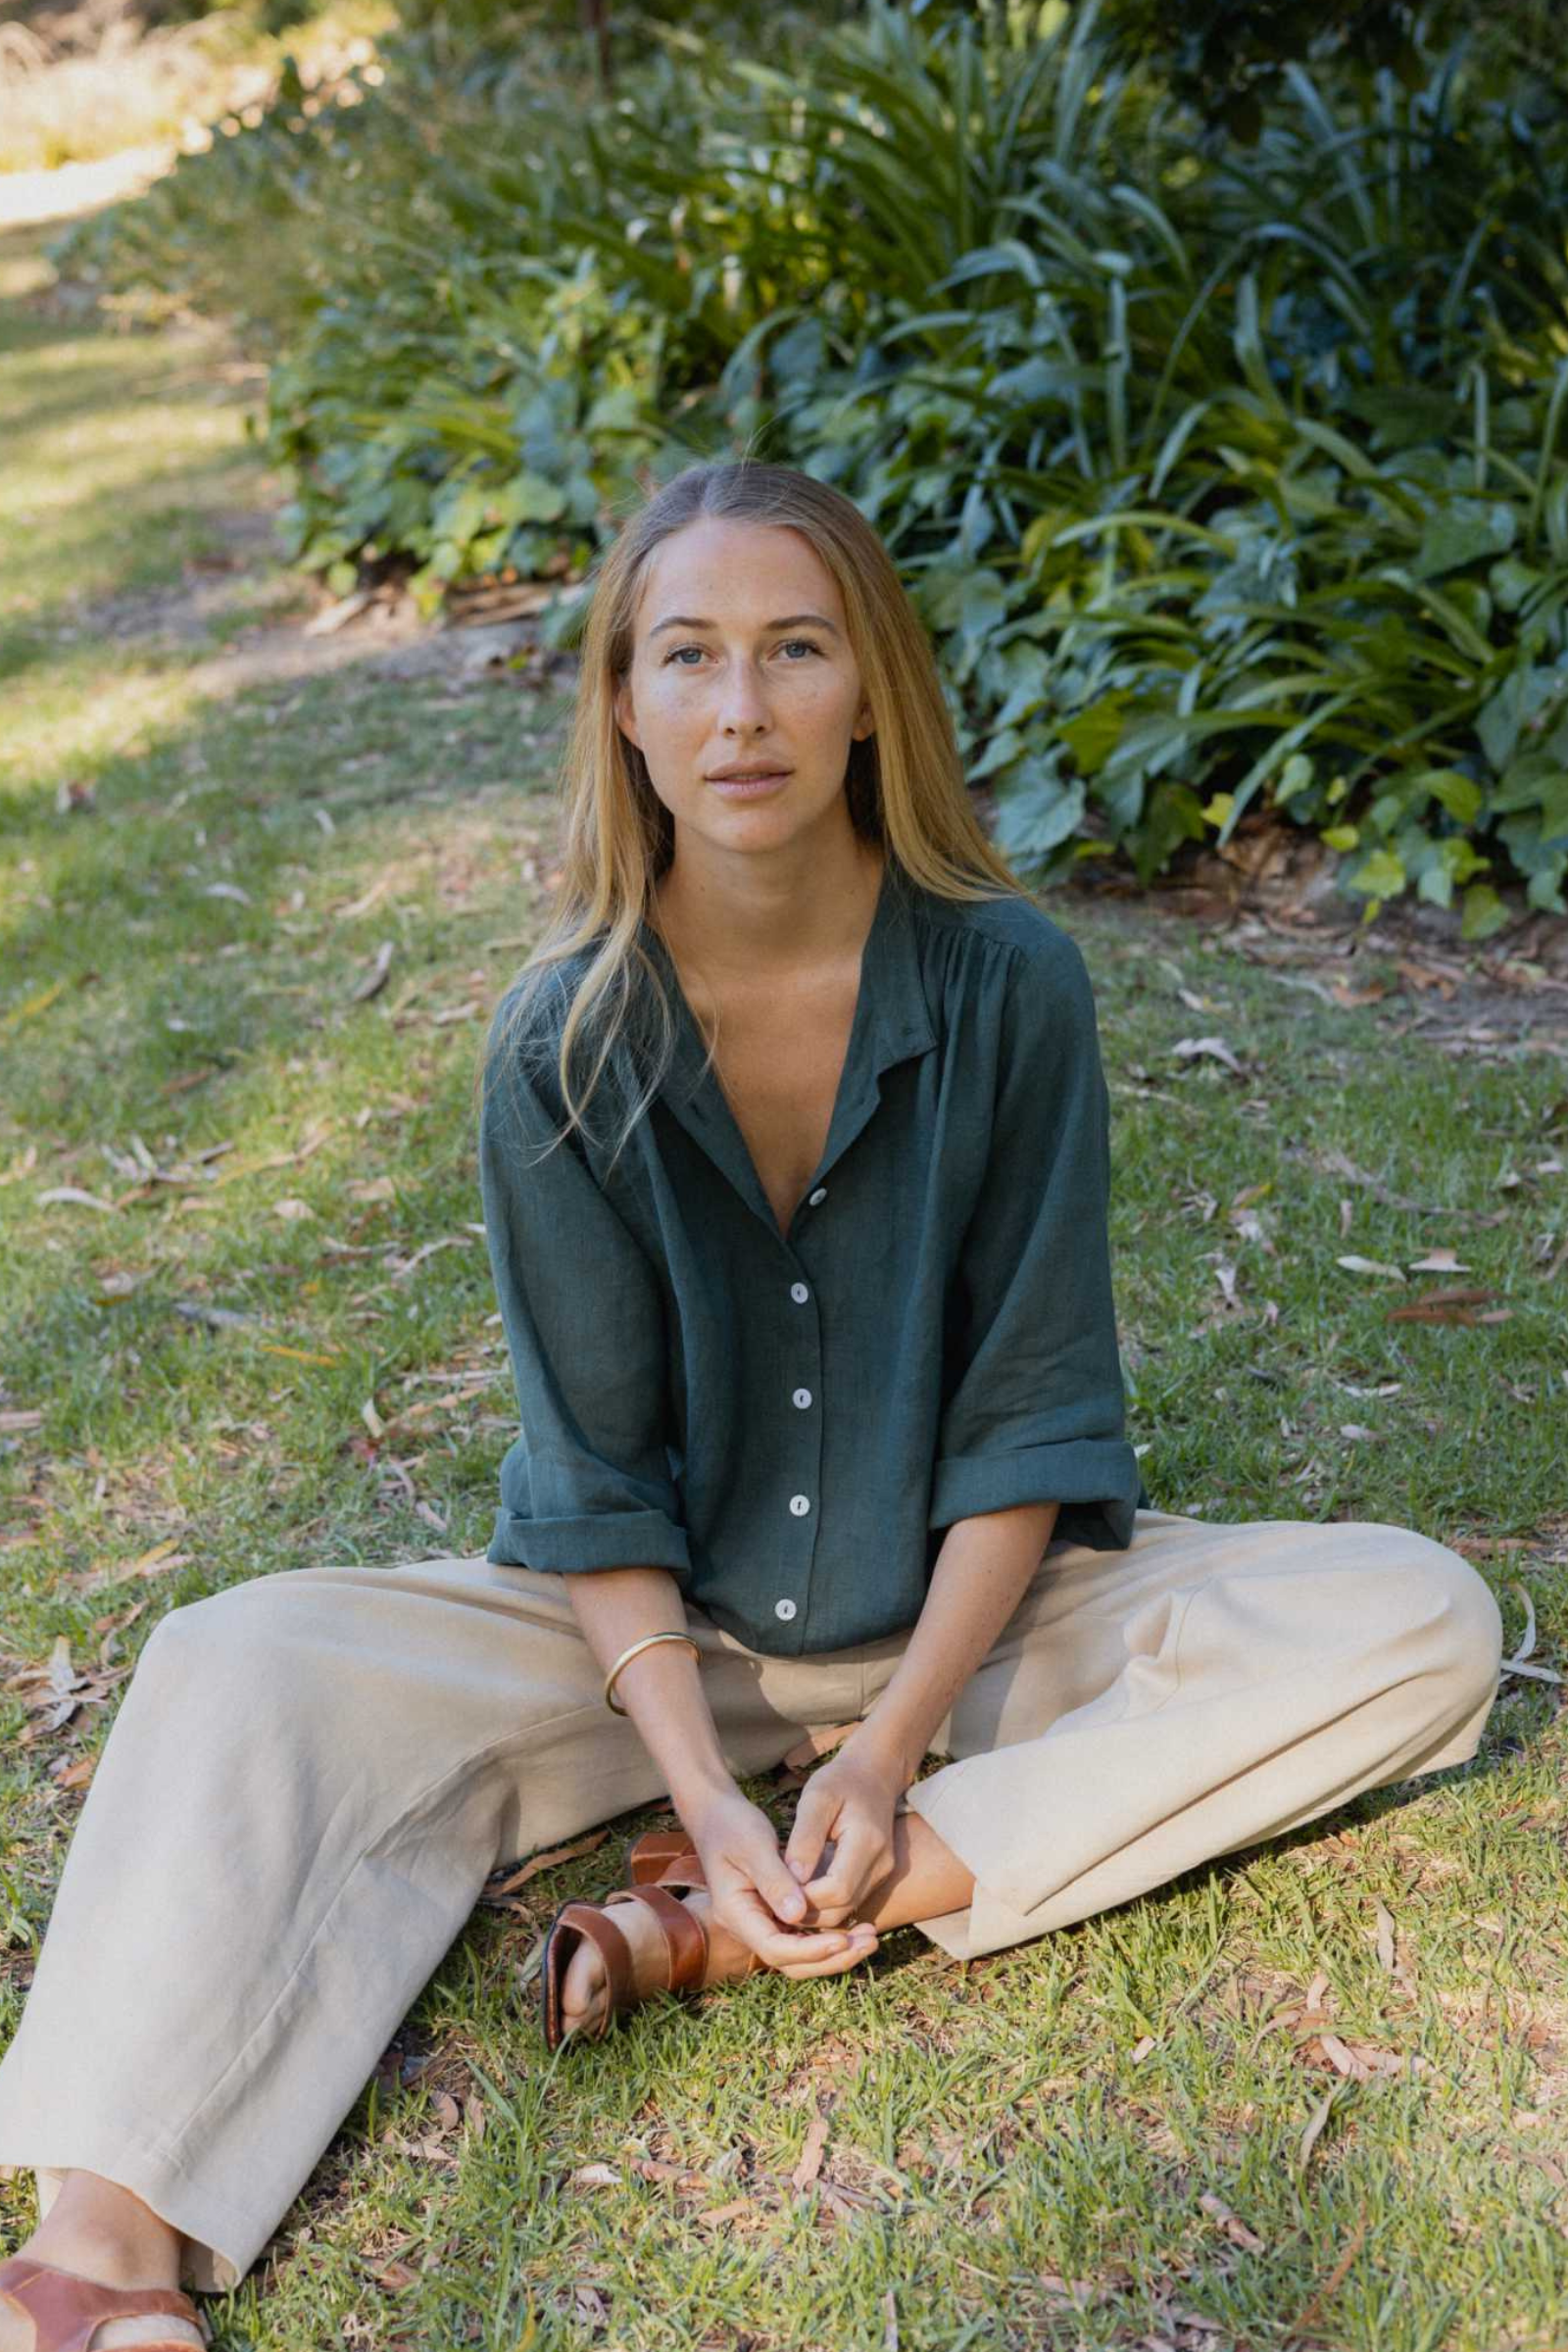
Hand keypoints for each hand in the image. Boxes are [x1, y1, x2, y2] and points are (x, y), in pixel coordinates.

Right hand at [681, 1781, 878, 1979]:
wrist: (717, 1816)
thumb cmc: (734, 1825)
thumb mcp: (753, 1845)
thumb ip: (775, 1880)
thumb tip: (798, 1915)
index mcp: (736, 1914)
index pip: (774, 1949)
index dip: (810, 1950)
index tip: (842, 1939)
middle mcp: (748, 1927)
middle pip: (791, 1962)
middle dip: (831, 1959)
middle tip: (869, 1943)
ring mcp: (761, 1923)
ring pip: (800, 1956)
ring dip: (835, 1952)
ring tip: (871, 1938)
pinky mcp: (774, 1915)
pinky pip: (803, 1937)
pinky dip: (828, 1937)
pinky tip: (856, 1927)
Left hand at [781, 1734, 905, 1927]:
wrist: (873, 1774)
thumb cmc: (840, 1781)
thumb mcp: (816, 1798)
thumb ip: (805, 1838)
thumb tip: (792, 1879)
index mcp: (868, 1842)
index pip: (837, 1889)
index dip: (805, 1898)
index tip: (778, 1887)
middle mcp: (881, 1864)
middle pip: (843, 1907)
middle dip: (807, 1911)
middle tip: (775, 1898)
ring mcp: (882, 1872)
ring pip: (846, 1910)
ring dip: (815, 1912)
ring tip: (784, 1896)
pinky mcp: (876, 1876)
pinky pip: (850, 1902)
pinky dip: (825, 1904)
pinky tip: (801, 1893)